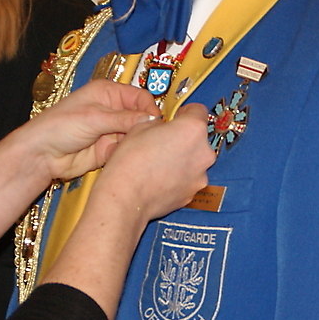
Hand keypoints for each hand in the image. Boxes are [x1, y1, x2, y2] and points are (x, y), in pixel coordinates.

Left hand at [20, 80, 160, 181]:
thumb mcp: (94, 117)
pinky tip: (125, 157)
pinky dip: (127, 154)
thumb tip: (152, 119)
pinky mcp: (108, 150)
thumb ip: (124, 119)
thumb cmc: (60, 126)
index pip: (139, 97)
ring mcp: (110, 131)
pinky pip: (125, 151)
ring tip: (137, 149)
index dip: (149, 108)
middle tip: (151, 138)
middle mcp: (112, 110)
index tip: (157, 123)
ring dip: (136, 142)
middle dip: (145, 127)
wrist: (41, 154)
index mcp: (107, 92)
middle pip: (140, 117)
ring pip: (134, 135)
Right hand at [41, 104, 215, 319]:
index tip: (168, 119)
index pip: (198, 111)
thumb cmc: (121, 163)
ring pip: (191, 162)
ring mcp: (196, 181)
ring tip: (150, 166)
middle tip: (156, 143)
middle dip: (181, 140)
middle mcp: (202, 157)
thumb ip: (156, 124)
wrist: (116, 208)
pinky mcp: (186, 199)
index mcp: (191, 132)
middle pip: (198, 139)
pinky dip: (171, 181)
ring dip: (177, 162)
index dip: (182, 114)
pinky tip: (150, 184)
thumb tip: (160, 122)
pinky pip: (183, 182)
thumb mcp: (134, 133)